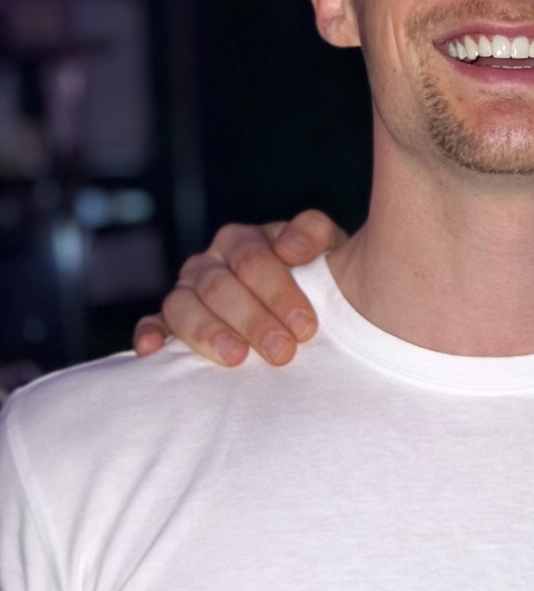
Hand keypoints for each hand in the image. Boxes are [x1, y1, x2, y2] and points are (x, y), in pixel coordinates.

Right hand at [133, 210, 345, 365]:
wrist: (309, 306)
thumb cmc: (318, 278)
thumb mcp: (327, 249)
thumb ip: (314, 233)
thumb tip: (290, 248)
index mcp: (243, 241)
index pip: (253, 260)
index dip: (278, 293)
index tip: (305, 326)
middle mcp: (210, 262)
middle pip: (219, 286)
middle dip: (252, 320)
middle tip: (281, 351)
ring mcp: (186, 292)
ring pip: (181, 305)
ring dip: (207, 332)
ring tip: (236, 357)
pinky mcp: (169, 322)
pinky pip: (152, 323)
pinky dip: (149, 334)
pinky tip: (154, 350)